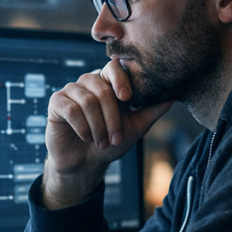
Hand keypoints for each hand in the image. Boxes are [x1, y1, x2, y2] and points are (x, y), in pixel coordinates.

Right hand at [44, 60, 171, 207]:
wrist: (86, 164)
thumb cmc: (110, 142)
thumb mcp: (137, 126)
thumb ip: (153, 109)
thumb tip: (175, 94)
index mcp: (108, 83)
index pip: (114, 67)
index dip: (121, 79)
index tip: (128, 99)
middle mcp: (89, 82)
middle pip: (102, 88)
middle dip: (112, 117)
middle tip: (116, 139)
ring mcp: (71, 91)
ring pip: (87, 100)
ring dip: (98, 126)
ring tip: (101, 143)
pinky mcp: (56, 103)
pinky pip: (70, 109)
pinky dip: (82, 126)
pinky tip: (86, 137)